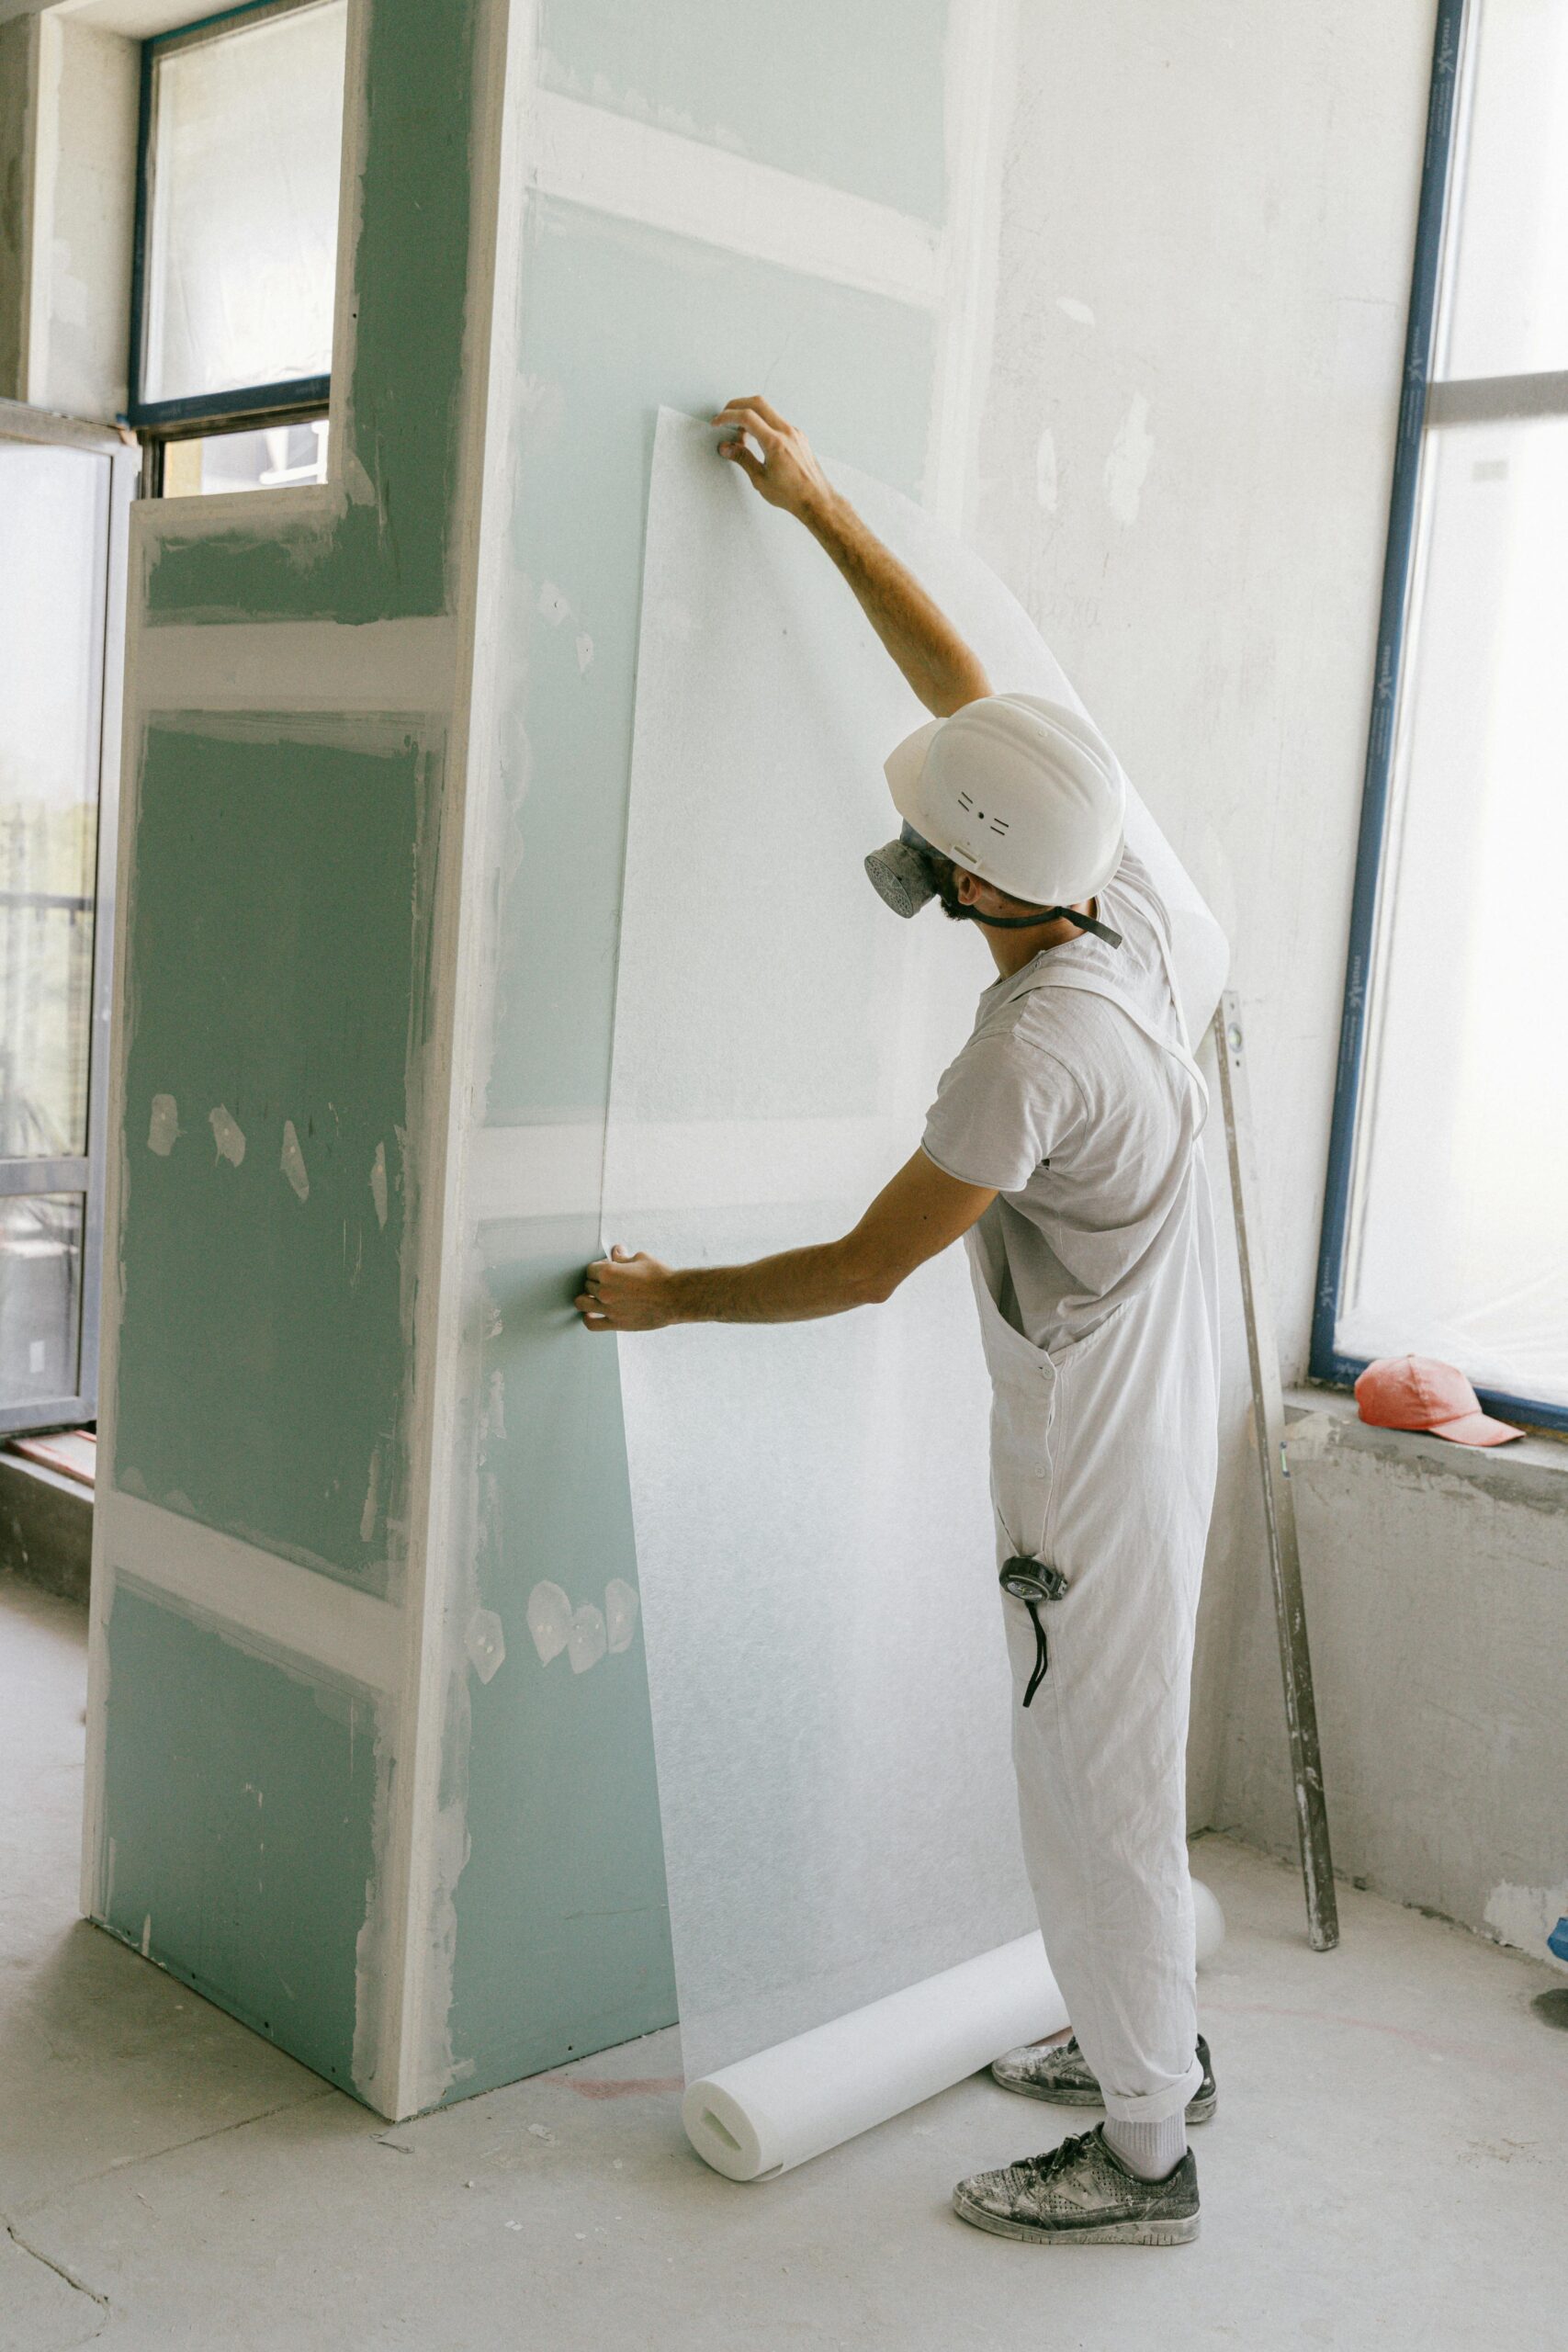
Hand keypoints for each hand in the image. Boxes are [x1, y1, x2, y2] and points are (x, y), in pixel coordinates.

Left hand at [576, 1245, 679, 1332]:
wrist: (676, 1297)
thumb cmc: (660, 1275)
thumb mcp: (641, 1259)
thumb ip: (623, 1257)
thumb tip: (615, 1251)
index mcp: (609, 1272)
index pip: (591, 1269)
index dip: (599, 1268)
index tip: (607, 1269)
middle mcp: (605, 1291)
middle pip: (587, 1285)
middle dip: (596, 1282)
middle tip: (608, 1282)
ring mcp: (609, 1309)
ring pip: (582, 1303)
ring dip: (586, 1298)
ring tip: (594, 1297)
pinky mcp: (617, 1323)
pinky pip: (592, 1324)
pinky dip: (588, 1318)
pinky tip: (591, 1314)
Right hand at [712, 395, 836, 525]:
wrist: (817, 500)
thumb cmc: (793, 494)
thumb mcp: (760, 479)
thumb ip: (742, 459)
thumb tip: (726, 448)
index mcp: (775, 443)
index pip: (747, 417)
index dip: (727, 416)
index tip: (717, 422)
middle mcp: (787, 433)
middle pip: (758, 403)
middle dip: (737, 405)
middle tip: (725, 417)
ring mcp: (794, 432)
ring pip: (769, 411)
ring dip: (751, 416)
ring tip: (742, 437)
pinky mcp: (798, 436)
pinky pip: (777, 421)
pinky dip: (763, 424)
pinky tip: (757, 440)